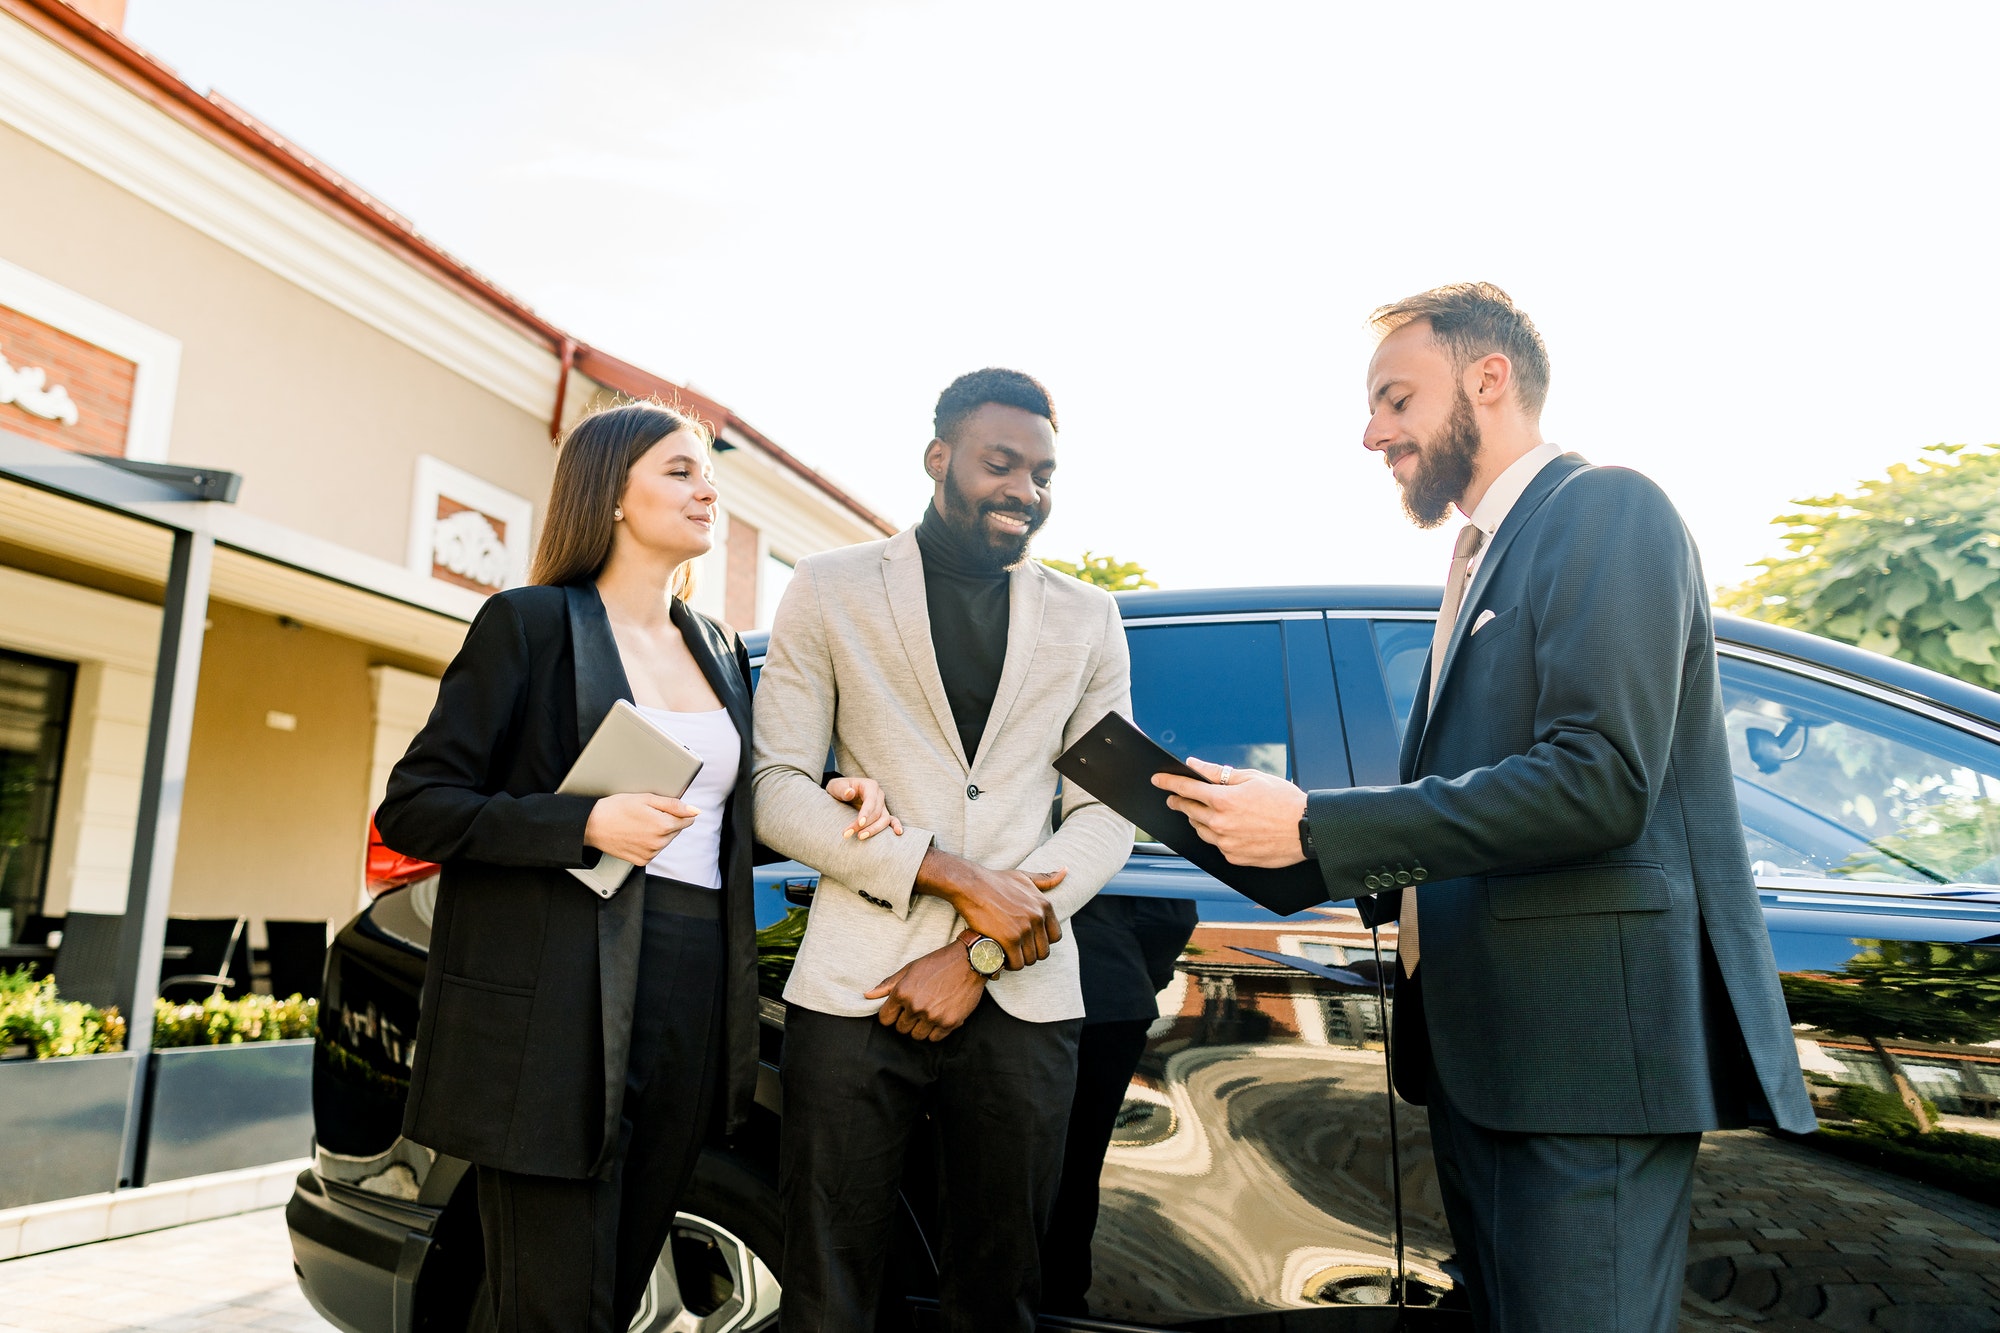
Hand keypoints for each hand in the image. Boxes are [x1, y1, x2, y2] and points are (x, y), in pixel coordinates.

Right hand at [583, 792, 699, 864]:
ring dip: (658, 832)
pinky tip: (635, 834)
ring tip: (638, 823)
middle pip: (676, 830)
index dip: (677, 811)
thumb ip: (674, 805)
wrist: (592, 825)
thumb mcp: (646, 799)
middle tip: (646, 814)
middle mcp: (659, 843)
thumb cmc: (616, 808)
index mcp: (664, 826)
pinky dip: (648, 843)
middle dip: (667, 821)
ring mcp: (650, 853)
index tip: (663, 808)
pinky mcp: (642, 861)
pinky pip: (654, 850)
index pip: (687, 819)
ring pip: (665, 840)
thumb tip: (695, 810)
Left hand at [825, 775, 904, 841]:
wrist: (842, 792)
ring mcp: (882, 805)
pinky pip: (892, 820)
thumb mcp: (836, 786)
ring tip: (860, 837)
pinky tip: (898, 833)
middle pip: (877, 812)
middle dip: (864, 825)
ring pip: (884, 819)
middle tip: (848, 833)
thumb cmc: (839, 788)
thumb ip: (842, 789)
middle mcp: (879, 795)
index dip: (866, 813)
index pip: (871, 801)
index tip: (859, 823)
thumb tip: (850, 792)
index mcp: (870, 786)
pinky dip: (896, 826)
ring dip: (874, 829)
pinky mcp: (882, 813)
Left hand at [864, 943, 985, 1040]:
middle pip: (901, 1029)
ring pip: (917, 1036)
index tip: (898, 1011)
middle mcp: (916, 1007)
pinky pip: (934, 1038)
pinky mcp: (949, 1023)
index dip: (890, 1016)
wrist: (969, 961)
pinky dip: (936, 1030)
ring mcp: (933, 1016)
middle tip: (918, 1008)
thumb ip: (888, 984)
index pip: (885, 1019)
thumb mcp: (910, 969)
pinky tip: (940, 1016)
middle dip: (906, 1021)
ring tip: (929, 1012)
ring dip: (921, 1027)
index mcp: (902, 993)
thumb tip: (867, 995)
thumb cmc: (938, 963)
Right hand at [915, 847, 1065, 970]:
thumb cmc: (995, 881)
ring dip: (1020, 961)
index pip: (1055, 936)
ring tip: (1008, 956)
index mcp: (1044, 905)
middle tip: (1016, 951)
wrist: (971, 885)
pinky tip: (1001, 958)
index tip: (1029, 942)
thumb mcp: (1024, 877)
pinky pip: (1017, 963)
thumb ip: (1045, 879)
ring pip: (1031, 959)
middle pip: (1044, 951)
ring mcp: (1024, 929)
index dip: (1042, 942)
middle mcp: (1037, 917)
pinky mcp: (1009, 939)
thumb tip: (1065, 871)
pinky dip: (1010, 965)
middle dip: (1031, 954)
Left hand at [1152, 757, 1309, 867]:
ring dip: (1197, 818)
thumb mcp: (1251, 778)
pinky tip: (1224, 827)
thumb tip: (1194, 764)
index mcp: (1223, 800)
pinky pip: (1216, 844)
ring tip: (1202, 810)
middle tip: (1174, 797)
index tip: (1157, 779)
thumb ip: (1217, 772)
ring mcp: (1226, 843)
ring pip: (1200, 829)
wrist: (1307, 830)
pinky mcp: (1234, 858)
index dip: (1169, 782)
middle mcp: (1220, 823)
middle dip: (1179, 801)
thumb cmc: (1284, 801)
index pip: (1186, 788)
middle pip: (1189, 810)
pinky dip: (1216, 834)